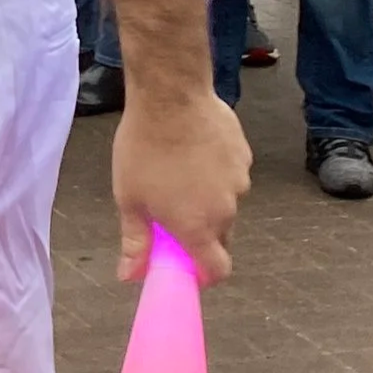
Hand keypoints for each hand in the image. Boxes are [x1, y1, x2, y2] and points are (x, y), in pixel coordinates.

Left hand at [111, 90, 248, 285]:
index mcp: (199, 229)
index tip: (186, 263)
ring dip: (208, 197)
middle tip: (172, 210)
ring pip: (226, 201)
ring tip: (179, 169)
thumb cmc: (144, 149)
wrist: (170, 96)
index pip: (219, 270)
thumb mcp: (128, 198)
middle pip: (221, 236)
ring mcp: (239, 181)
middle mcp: (226, 211)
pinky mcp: (244, 155)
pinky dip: (216, 170)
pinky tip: (194, 148)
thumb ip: (135, 241)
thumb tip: (129, 276)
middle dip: (201, 232)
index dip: (204, 273)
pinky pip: (231, 173)